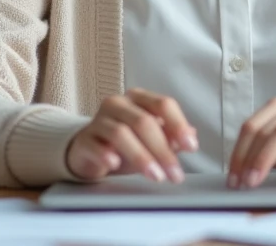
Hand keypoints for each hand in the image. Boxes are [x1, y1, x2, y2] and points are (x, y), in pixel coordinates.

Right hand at [66, 88, 198, 183]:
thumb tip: (190, 137)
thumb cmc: (124, 144)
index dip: (179, 124)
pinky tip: (115, 164)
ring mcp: (99, 120)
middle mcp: (118, 104)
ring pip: (121, 133)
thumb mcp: (151, 141)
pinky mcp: (84, 139)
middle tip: (174, 173)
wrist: (87, 151)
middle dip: (163, 150)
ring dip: (141, 156)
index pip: (163, 104)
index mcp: (139, 99)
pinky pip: (95, 144)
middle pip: (144, 122)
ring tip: (156, 176)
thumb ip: (171, 137)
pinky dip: (106, 154)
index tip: (191, 146)